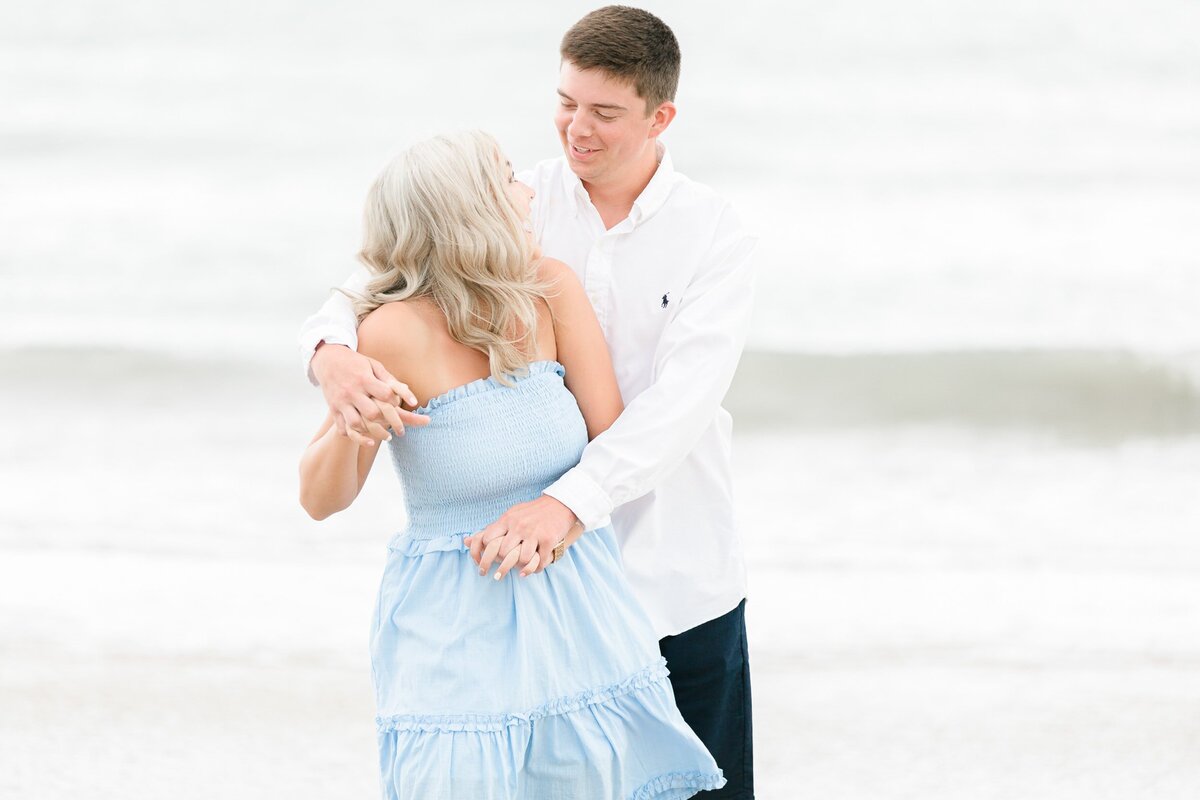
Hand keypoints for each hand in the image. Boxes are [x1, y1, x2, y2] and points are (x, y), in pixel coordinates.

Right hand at [311, 342, 428, 445]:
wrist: (327, 360)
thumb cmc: (356, 363)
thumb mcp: (374, 365)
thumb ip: (391, 380)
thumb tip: (411, 396)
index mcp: (364, 379)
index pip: (385, 395)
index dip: (396, 401)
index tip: (399, 404)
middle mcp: (352, 392)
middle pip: (372, 413)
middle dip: (388, 421)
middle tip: (400, 428)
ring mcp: (341, 402)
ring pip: (356, 424)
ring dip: (372, 432)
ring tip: (387, 435)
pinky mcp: (334, 410)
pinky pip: (343, 429)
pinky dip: (355, 437)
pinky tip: (368, 439)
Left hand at [465, 496, 583, 579]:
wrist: (560, 503)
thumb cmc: (532, 512)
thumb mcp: (510, 515)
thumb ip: (491, 528)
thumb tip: (466, 541)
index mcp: (507, 519)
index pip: (487, 539)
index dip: (482, 554)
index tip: (480, 564)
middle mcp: (519, 526)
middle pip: (502, 552)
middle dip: (500, 565)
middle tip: (497, 575)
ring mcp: (534, 532)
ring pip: (520, 559)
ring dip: (519, 567)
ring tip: (518, 570)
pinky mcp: (548, 539)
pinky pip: (538, 561)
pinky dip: (535, 568)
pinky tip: (534, 568)